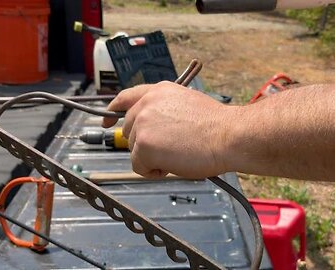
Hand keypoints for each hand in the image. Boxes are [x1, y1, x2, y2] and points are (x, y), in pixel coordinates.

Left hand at [102, 81, 235, 178]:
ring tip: (179, 155)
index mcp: (158, 91)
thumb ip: (165, 110)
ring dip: (152, 158)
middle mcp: (146, 104)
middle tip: (169, 150)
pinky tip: (174, 164)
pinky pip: (139, 166)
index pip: (126, 97)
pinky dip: (153, 172)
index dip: (113, 111)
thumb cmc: (216, 126)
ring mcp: (143, 124)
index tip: (106, 123)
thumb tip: (157, 129)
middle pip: (129, 131)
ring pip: (134, 150)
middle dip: (144, 144)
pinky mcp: (144, 145)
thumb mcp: (186, 104)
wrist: (228, 135)